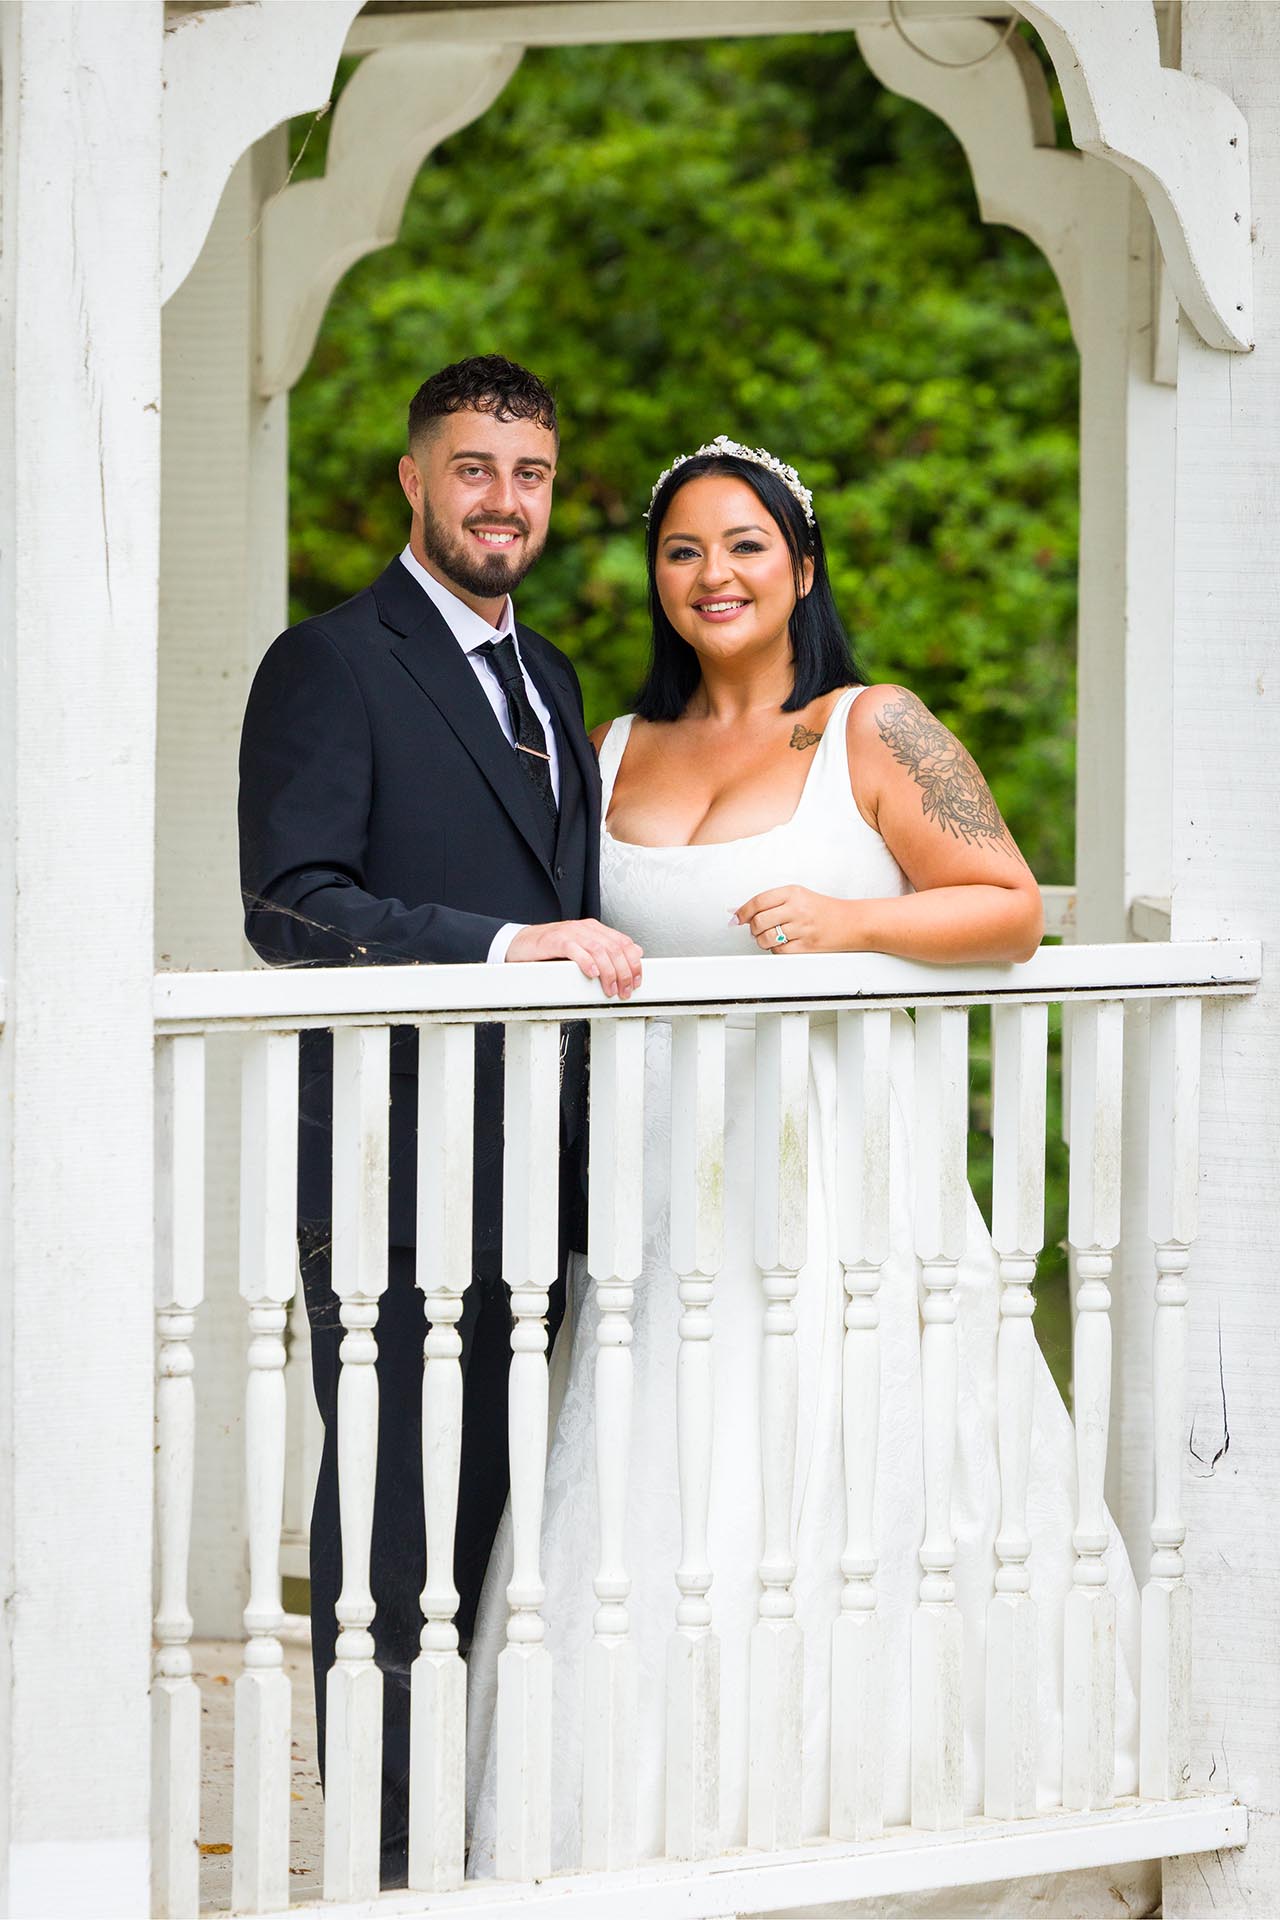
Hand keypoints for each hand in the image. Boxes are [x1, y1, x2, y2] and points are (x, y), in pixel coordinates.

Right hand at [506, 918, 643, 998]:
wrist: (521, 943)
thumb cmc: (551, 949)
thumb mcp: (583, 949)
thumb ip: (607, 951)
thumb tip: (635, 953)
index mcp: (595, 930)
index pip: (624, 943)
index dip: (634, 963)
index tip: (637, 981)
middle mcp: (585, 929)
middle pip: (615, 948)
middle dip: (624, 972)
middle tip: (624, 990)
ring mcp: (570, 933)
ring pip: (599, 949)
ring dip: (609, 972)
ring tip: (610, 988)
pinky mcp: (555, 940)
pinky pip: (575, 949)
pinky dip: (586, 961)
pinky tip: (592, 973)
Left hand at [733, 885, 846, 954]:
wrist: (852, 922)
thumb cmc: (824, 910)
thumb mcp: (799, 897)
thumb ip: (772, 902)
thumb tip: (741, 911)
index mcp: (793, 892)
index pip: (758, 901)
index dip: (742, 912)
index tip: (736, 918)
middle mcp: (797, 909)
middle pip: (759, 921)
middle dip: (753, 928)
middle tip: (757, 929)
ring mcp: (802, 928)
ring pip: (766, 938)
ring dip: (763, 941)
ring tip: (770, 937)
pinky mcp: (806, 945)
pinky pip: (779, 950)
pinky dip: (776, 949)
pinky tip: (784, 943)